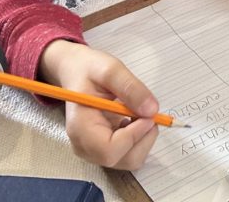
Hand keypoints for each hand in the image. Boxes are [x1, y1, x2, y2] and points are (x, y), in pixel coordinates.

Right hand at [38, 40, 159, 169]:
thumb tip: (152, 110)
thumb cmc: (89, 70)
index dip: (133, 136)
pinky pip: (128, 154)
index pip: (109, 149)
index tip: (148, 116)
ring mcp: (94, 150)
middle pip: (121, 160)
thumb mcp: (110, 68)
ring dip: (143, 138)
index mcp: (80, 126)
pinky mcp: (104, 149)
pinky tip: (132, 119)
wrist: (76, 72)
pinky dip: (139, 139)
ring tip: (137, 112)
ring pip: (129, 160)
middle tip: (148, 112)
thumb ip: (131, 88)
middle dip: (143, 138)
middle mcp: (85, 145)